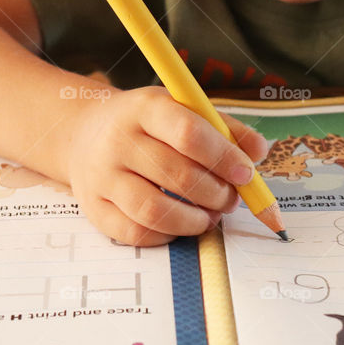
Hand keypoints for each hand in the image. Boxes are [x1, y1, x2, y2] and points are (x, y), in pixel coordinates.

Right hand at [65, 86, 267, 245]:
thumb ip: (224, 128)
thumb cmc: (147, 126)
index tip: (245, 174)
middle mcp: (118, 141)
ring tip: (209, 216)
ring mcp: (102, 177)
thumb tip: (258, 151)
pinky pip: (136, 234)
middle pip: (177, 175)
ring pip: (155, 211)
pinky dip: (167, 236)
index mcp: (144, 108)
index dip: (224, 157)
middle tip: (231, 199)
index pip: (189, 134)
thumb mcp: (183, 110)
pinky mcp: (94, 209)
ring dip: (194, 220)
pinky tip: (180, 225)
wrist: (84, 135)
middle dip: (216, 194)